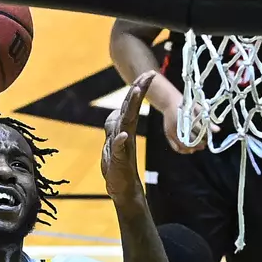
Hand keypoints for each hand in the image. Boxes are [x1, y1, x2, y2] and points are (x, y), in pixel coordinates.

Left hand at [102, 72, 155, 201]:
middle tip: (149, 74)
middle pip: (132, 108)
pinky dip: (120, 141)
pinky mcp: (119, 159)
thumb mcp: (112, 142)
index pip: (132, 105)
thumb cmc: (117, 165)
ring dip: (131, 107)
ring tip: (136, 92)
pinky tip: (123, 135)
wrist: (121, 188)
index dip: (138, 89)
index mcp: (125, 128)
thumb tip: (114, 113)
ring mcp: (123, 145)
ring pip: (127, 123)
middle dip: (139, 90)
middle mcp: (126, 134)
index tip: (148, 74)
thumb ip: (113, 127)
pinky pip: (118, 148)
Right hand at [148, 76, 203, 154]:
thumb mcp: (198, 109)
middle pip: (191, 139)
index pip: (199, 129)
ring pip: (183, 145)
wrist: (170, 102)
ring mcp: (172, 131)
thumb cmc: (186, 105)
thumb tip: (217, 130)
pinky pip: (176, 147)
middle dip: (199, 143)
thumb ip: (207, 120)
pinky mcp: (168, 134)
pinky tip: (190, 150)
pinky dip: (183, 150)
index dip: (205, 135)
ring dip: (192, 148)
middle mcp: (178, 125)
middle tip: (204, 144)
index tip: (208, 138)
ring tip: (198, 147)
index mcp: (187, 117)